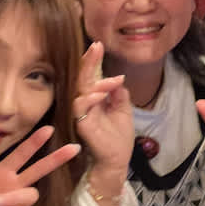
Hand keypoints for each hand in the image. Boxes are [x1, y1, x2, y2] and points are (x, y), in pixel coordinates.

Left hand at [0, 126, 79, 205]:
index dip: (34, 142)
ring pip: (31, 195)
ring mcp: (19, 202)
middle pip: (40, 169)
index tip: (49, 129)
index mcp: (3, 171)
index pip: (21, 154)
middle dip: (56, 158)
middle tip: (74, 148)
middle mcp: (15, 184)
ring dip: (11, 199)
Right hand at [72, 42, 133, 173]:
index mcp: (94, 98)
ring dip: (97, 83)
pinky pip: (79, 107)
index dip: (93, 61)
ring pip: (81, 91)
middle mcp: (85, 103)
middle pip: (82, 78)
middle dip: (89, 62)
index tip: (98, 45)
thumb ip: (119, 93)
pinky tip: (101, 94)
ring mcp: (81, 113)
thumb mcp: (124, 109)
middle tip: (96, 47)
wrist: (117, 160)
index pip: (91, 76)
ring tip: (114, 81)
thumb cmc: (118, 137)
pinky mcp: (80, 124)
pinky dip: (90, 99)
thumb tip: (117, 78)